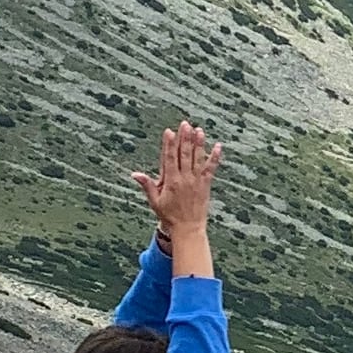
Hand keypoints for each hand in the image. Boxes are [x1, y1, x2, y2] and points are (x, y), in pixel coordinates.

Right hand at [132, 123, 223, 273]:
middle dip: (184, 138)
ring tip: (199, 130)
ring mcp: (196, 181)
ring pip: (197, 158)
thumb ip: (147, 185)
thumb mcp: (155, 201)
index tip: (169, 132)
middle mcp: (184, 179)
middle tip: (185, 124)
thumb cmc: (169, 215)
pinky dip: (215, 157)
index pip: (169, 159)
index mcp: (171, 181)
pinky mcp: (206, 184)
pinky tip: (218, 146)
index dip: (169, 144)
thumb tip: (135, 174)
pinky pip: (211, 168)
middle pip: (184, 155)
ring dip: (199, 144)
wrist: (188, 228)